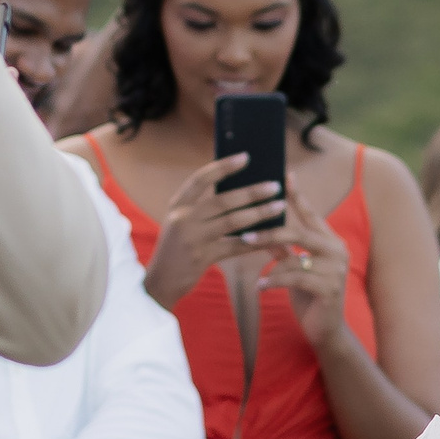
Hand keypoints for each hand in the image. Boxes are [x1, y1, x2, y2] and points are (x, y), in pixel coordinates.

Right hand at [143, 153, 287, 302]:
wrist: (161, 281)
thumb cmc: (178, 247)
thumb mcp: (181, 222)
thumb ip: (201, 207)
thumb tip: (241, 191)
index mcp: (177, 205)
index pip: (201, 178)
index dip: (223, 167)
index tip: (246, 157)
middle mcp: (183, 218)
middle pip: (223, 200)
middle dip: (252, 192)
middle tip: (275, 186)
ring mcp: (192, 238)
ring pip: (233, 222)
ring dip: (259, 213)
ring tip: (279, 206)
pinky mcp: (202, 257)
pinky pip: (236, 246)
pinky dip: (256, 240)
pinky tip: (273, 236)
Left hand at [252, 185, 353, 351]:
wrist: (326, 330)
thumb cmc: (308, 295)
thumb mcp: (296, 267)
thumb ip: (284, 248)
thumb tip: (263, 228)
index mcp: (329, 241)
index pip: (311, 214)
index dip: (297, 195)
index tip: (284, 176)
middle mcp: (336, 251)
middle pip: (300, 232)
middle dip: (271, 232)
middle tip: (246, 235)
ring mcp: (335, 270)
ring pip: (295, 259)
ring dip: (271, 267)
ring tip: (257, 276)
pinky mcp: (329, 289)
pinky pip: (295, 280)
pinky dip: (275, 282)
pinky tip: (261, 288)